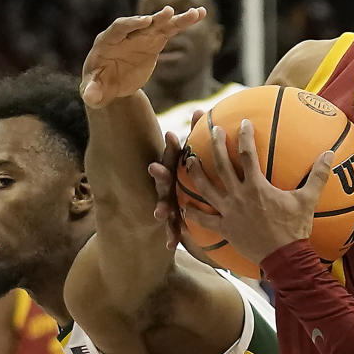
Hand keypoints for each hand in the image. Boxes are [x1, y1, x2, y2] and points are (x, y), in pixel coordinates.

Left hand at [81, 6, 206, 107]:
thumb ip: (92, 92)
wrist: (111, 84)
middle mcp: (126, 35)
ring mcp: (141, 36)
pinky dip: (184, 23)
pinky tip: (200, 14)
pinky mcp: (154, 41)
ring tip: (197, 13)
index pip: (119, 28)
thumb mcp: (94, 91)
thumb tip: (89, 96)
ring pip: (160, 25)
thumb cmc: (99, 86)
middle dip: (155, 18)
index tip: (145, 22)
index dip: (131, 24)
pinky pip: (170, 31)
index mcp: (107, 42)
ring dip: (177, 18)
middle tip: (169, 12)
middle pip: (142, 23)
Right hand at [149, 110, 204, 249]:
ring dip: (161, 209)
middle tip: (154, 168)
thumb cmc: (189, 176)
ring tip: (159, 214)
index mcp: (174, 169)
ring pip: (164, 205)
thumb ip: (196, 135)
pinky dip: (172, 235)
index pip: (172, 156)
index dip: (171, 146)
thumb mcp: (192, 157)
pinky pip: (174, 228)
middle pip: (164, 179)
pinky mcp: (175, 220)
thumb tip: (199, 109)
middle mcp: (168, 185)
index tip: (172, 136)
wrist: (183, 205)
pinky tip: (171, 244)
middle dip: (160, 174)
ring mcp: (169, 202)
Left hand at [182, 118, 332, 264]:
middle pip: (222, 166)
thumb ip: (318, 175)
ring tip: (188, 159)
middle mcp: (239, 196)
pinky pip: (204, 220)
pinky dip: (192, 213)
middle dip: (216, 145)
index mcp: (257, 187)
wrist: (284, 258)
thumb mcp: (308, 200)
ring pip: (206, 188)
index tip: (243, 122)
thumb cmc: (295, 229)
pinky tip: (183, 205)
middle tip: (213, 130)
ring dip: (196, 172)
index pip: (248, 155)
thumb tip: (330, 154)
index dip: (245, 136)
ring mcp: (229, 212)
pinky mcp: (224, 228)